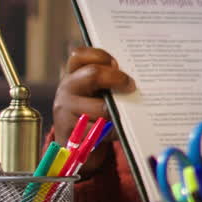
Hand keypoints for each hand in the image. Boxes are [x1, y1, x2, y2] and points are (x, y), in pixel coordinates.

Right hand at [51, 47, 132, 176]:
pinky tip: (122, 129)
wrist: (74, 146)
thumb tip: (135, 77)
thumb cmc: (92, 111)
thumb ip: (107, 80)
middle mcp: (66, 90)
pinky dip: (116, 130)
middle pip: (93, 75)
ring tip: (129, 112)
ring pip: (101, 107)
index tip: (117, 63)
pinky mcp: (74, 134)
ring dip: (118, 110)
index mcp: (73, 75)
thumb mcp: (95, 92)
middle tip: (131, 85)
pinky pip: (102, 130)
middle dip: (117, 78)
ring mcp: (67, 112)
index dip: (101, 56)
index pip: (80, 55)